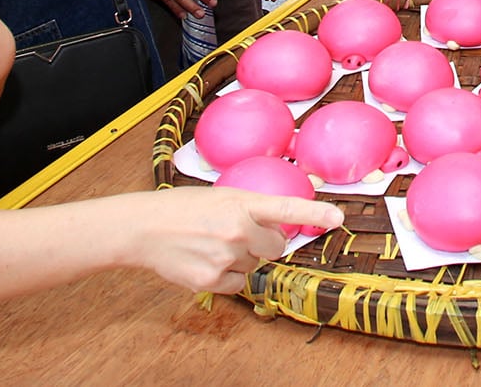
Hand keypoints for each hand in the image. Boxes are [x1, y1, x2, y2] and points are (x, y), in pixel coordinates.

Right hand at [132, 187, 344, 293]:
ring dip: (241, 258)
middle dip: (263, 242)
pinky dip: (227, 276)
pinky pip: (238, 284)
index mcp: (240, 203)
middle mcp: (236, 230)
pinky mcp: (212, 280)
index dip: (314, 215)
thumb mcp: (219, 197)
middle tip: (238, 233)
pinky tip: (206, 260)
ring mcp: (225, 257)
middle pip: (275, 247)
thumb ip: (250, 209)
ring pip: (254, 266)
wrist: (143, 228)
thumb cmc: (180, 209)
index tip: (337, 219)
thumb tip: (279, 226)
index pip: (286, 209)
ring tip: (212, 244)